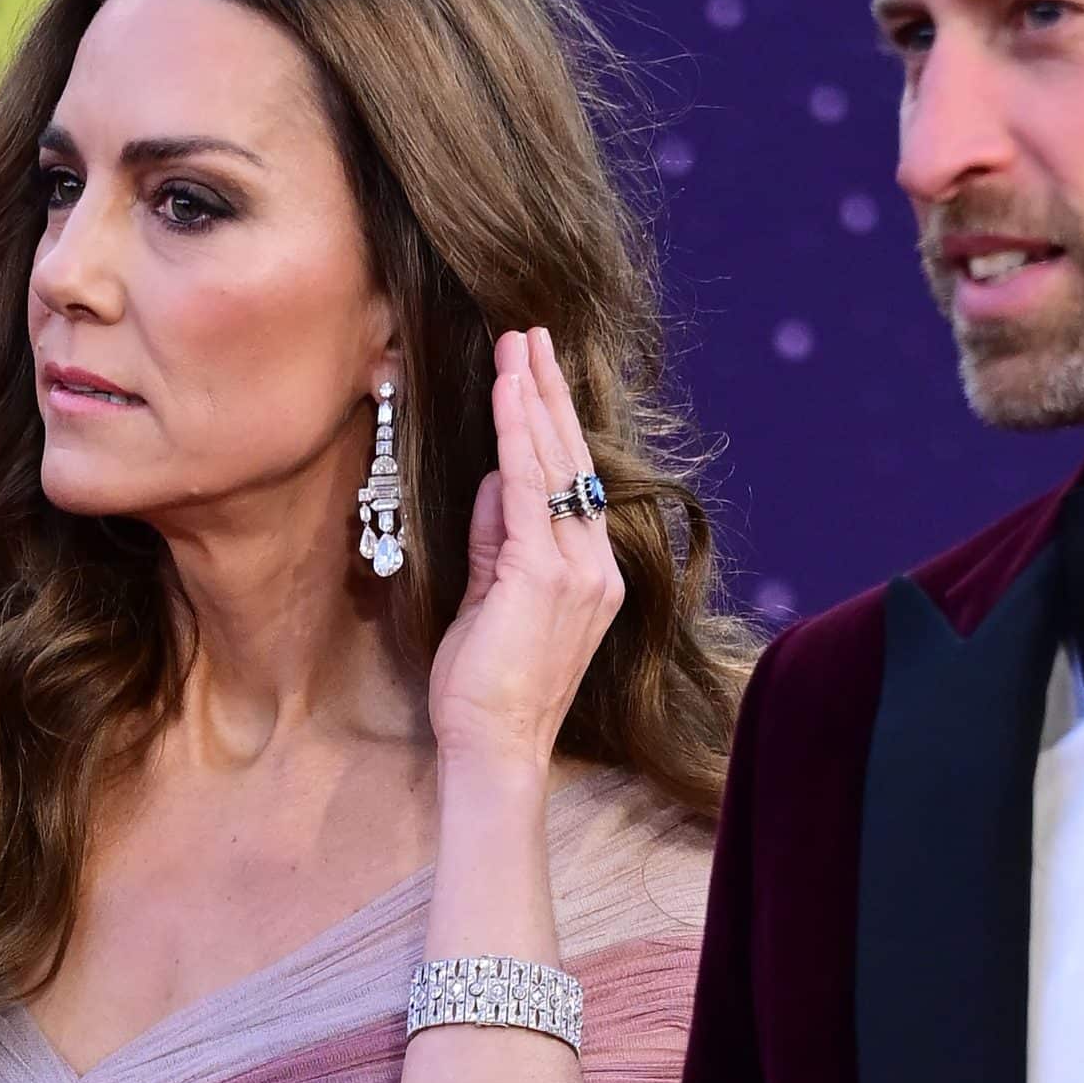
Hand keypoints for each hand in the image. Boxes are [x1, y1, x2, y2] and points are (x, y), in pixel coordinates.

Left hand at [428, 327, 624, 773]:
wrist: (494, 747)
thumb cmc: (486, 689)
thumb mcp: (491, 598)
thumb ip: (498, 540)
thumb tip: (495, 482)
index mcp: (592, 574)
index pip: (575, 483)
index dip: (556, 425)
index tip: (539, 374)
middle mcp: (597, 566)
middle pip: (574, 461)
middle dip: (549, 393)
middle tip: (532, 335)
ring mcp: (579, 569)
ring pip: (556, 465)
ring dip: (533, 398)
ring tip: (519, 345)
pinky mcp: (545, 572)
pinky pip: (529, 487)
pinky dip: (516, 435)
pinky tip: (508, 393)